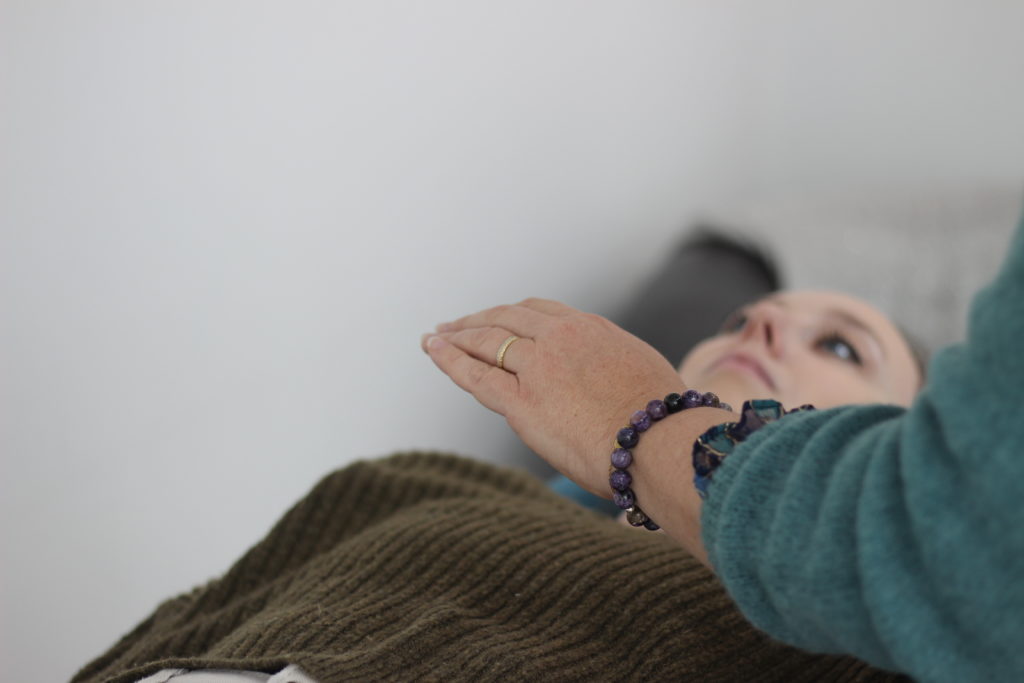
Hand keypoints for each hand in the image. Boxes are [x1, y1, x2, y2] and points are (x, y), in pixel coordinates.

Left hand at [421, 298, 687, 495]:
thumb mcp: (645, 372)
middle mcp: (561, 338)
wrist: (662, 443)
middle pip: (506, 320)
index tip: (497, 320)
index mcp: (592, 328)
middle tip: (453, 326)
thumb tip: (610, 381)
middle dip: (476, 321)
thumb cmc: (666, 423)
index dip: (511, 315)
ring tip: (434, 338)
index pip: (540, 312)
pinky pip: (476, 375)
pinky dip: (450, 360)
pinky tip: (434, 350)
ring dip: (456, 337)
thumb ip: (616, 366)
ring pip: (486, 342)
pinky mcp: (522, 402)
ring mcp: (539, 367)